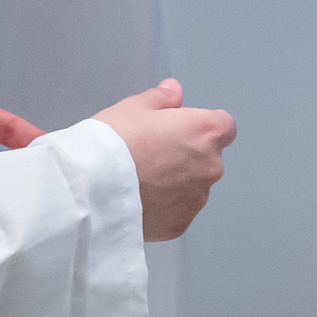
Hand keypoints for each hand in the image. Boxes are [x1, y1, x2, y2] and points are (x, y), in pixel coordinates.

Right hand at [91, 78, 235, 241]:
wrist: (93, 188)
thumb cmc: (114, 143)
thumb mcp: (134, 107)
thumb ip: (162, 98)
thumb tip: (174, 92)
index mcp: (204, 131)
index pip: (224, 126)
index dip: (202, 125)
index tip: (181, 128)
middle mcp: (209, 166)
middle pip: (208, 157)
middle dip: (187, 154)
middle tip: (153, 152)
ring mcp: (197, 198)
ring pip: (194, 185)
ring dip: (177, 181)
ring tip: (142, 177)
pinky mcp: (181, 223)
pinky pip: (178, 210)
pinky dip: (165, 205)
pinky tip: (140, 197)